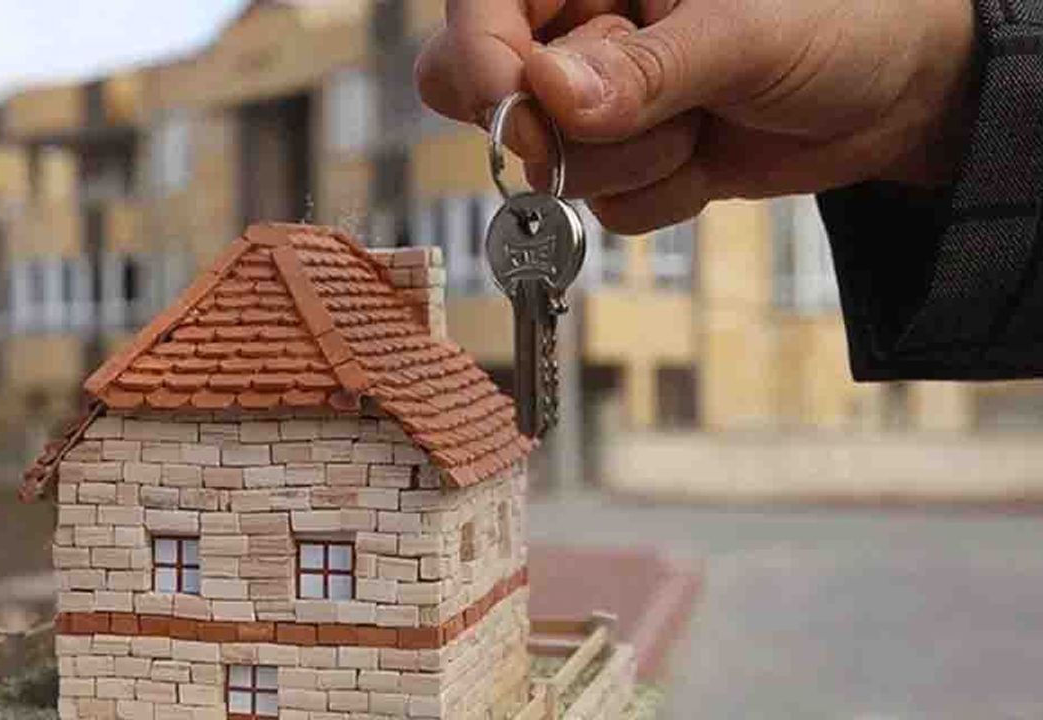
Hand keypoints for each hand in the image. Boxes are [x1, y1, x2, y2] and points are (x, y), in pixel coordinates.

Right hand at [415, 0, 974, 232]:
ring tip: (707, 120)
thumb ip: (644, 68)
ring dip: (633, 161)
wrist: (900, 91)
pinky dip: (662, 196)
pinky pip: (603, 207)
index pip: (484, 1)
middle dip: (548, 124)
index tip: (520, 109)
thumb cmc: (844, 18)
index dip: (482, 54)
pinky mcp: (625, 162)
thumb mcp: (747, 31)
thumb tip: (547, 96)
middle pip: (478, 86)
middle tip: (616, 124)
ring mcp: (597, 101)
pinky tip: (711, 155)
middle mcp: (581, 25)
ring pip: (549, 162)